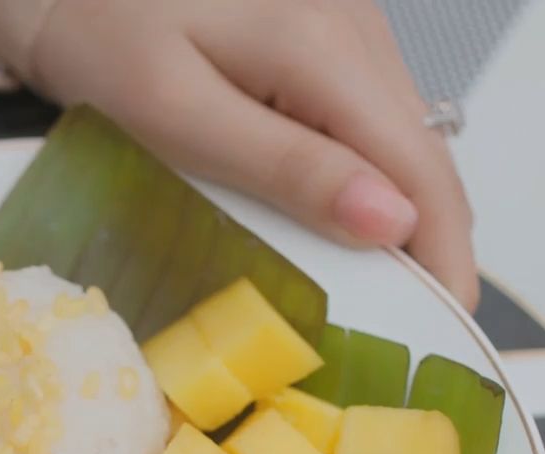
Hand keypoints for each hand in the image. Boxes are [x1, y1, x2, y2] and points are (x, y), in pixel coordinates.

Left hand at [0, 0, 478, 309]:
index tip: (447, 331)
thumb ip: (286, 167)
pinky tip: (340, 219)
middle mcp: (356, 25)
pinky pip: (368, 114)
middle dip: (432, 242)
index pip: (424, 169)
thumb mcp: (178, 116)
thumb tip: (393, 222)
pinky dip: (368, 173)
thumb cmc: (96, 34)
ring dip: (402, 210)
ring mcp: (346, 20)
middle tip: (413, 327)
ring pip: (404, 135)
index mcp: (325, 47)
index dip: (447, 255)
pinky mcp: (324, 27)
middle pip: (425, 153)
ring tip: (380, 287)